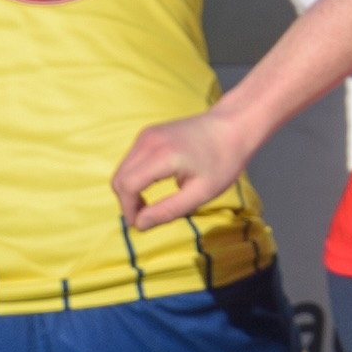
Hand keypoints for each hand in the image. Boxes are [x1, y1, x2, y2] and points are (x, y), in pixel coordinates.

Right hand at [113, 109, 251, 230]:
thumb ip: (168, 210)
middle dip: (126, 202)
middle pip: (119, 178)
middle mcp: (149, 141)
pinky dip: (135, 178)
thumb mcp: (201, 193)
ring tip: (150, 205)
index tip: (140, 225)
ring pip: (122, 170)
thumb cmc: (223, 161)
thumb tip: (140, 225)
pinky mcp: (148, 133)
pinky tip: (153, 186)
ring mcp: (147, 135)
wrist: (233, 125)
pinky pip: (130, 161)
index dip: (128, 209)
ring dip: (130, 191)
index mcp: (162, 155)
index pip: (126, 186)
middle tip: (146, 218)